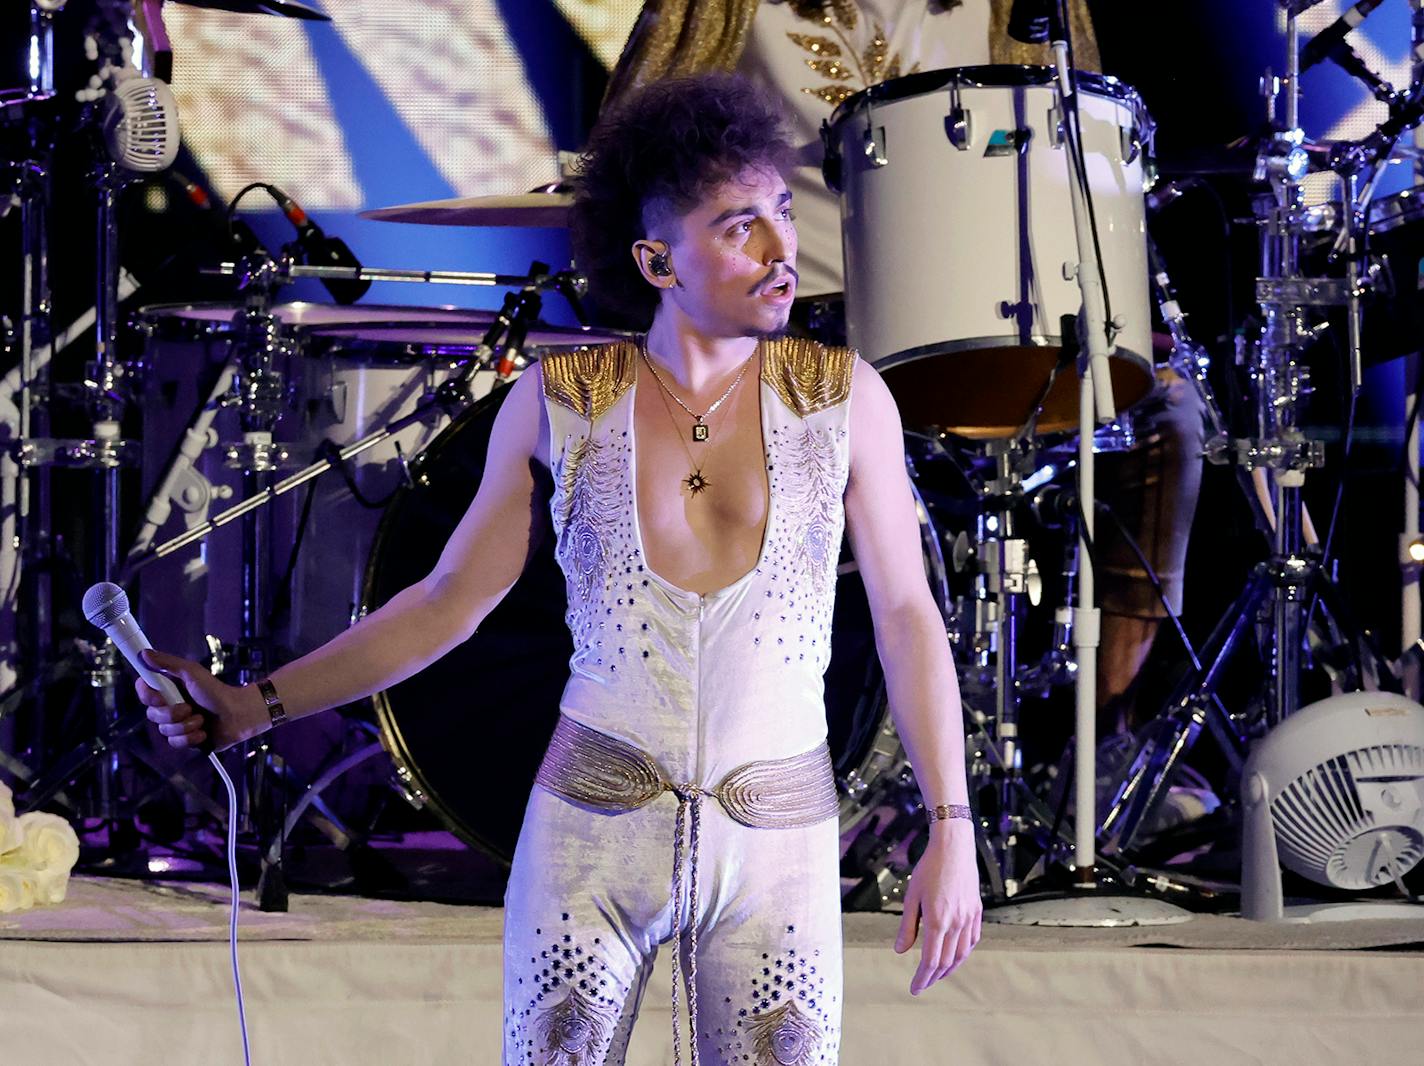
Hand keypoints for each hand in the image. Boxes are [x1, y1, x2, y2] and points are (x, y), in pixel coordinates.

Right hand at [135, 649, 260, 751]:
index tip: (160, 696)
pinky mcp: (186, 739)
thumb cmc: (217, 691)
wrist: (239, 714)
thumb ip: (168, 663)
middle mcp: (170, 707)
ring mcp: (178, 724)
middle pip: (152, 715)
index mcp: (169, 690)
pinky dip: (191, 738)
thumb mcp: (192, 673)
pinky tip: (204, 732)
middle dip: (171, 714)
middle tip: (189, 708)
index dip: (148, 696)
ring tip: (202, 719)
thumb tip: (144, 653)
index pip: (144, 693)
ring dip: (185, 726)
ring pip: (164, 731)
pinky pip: (176, 743)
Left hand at [893, 821, 981, 994]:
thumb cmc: (928, 869)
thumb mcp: (912, 897)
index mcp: (938, 920)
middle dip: (933, 977)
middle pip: (946, 961)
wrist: (954, 848)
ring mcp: (969, 918)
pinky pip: (972, 940)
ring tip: (937, 975)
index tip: (914, 988)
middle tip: (922, 985)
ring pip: (961, 954)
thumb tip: (900, 951)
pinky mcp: (976, 911)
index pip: (930, 960)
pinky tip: (955, 955)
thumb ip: (907, 926)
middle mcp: (956, 923)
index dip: (921, 978)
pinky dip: (963, 953)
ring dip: (949, 969)